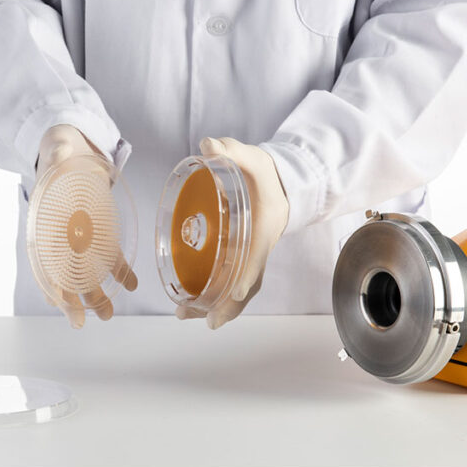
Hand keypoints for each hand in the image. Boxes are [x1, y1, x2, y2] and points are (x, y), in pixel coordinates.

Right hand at [34, 125, 137, 327]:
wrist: (74, 149)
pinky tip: (132, 285)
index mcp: (47, 220)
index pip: (45, 259)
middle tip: (83, 323)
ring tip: (109, 315)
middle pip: (67, 273)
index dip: (50, 283)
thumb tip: (59, 155)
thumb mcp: (57, 147)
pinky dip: (121, 272)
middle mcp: (64, 235)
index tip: (58, 305)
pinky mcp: (103, 232)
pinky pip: (112, 256)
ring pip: (89, 272)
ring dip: (98, 294)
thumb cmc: (60, 151)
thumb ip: (57, 153)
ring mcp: (84, 236)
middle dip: (75, 299)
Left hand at [176, 137, 288, 329]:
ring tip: (184, 315)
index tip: (235, 294)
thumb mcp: (250, 156)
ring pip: (239, 289)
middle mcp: (259, 247)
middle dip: (228, 306)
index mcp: (263, 226)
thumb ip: (230, 149)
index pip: (256, 255)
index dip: (246, 275)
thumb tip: (207, 145)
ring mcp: (252, 254)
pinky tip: (191, 301)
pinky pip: (232, 281)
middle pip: (247, 284)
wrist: (281, 182)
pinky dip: (216, 295)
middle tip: (205, 322)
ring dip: (217, 306)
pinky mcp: (243, 256)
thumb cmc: (264, 173)